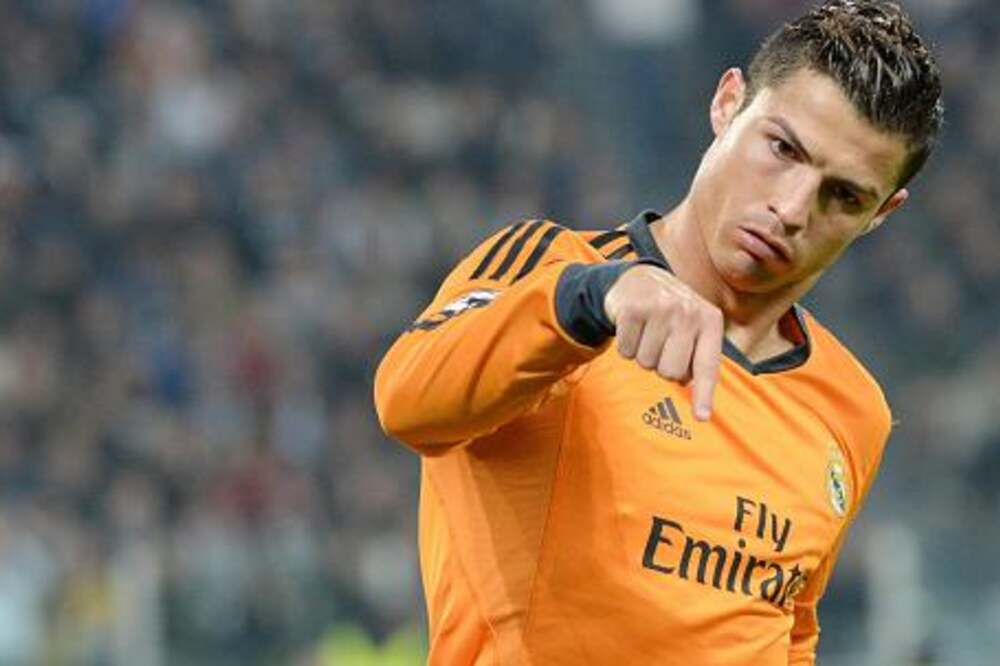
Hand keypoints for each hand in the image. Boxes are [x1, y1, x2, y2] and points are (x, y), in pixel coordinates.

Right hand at [603, 264, 723, 420]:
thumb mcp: (693, 328)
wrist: (640, 279)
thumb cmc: (671, 314)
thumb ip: (697, 357)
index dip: (703, 394)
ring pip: (646, 363)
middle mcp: (688, 312)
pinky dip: (626, 346)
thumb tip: (687, 384)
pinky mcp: (633, 309)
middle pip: (670, 372)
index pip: (707, 366)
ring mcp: (661, 308)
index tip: (701, 417)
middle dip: (661, 366)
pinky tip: (632, 328)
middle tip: (660, 345)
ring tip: (647, 333)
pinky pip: (626, 351)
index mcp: (709, 321)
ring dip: (642, 354)